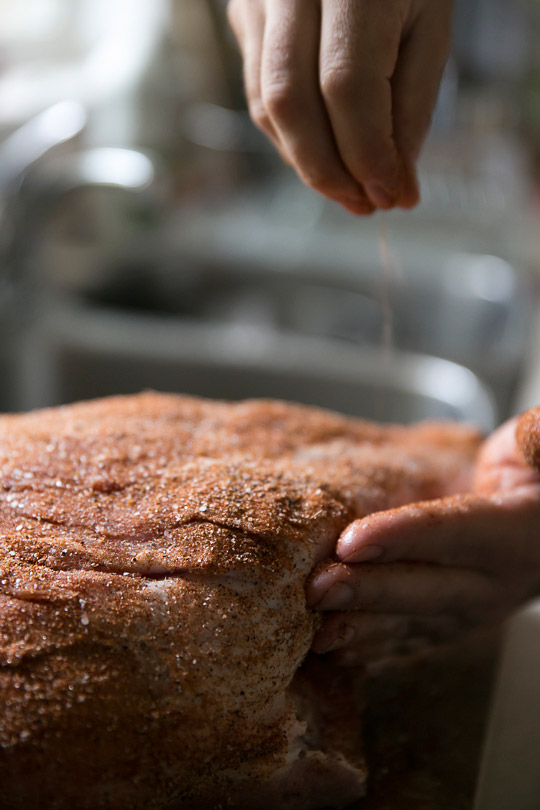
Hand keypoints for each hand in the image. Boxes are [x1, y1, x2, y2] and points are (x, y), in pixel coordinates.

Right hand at [227, 0, 453, 213]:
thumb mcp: (428, 26)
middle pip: (290, 101)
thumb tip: (395, 187)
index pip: (346, 84)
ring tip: (349, 189)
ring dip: (307, 162)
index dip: (365, 151)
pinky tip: (323, 155)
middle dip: (327, 171)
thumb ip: (412, 109)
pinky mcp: (243, 16)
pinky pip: (258, 94)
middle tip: (363, 205)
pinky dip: (292, 138)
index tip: (389, 193)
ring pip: (266, 106)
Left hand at [306, 412, 539, 657]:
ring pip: (411, 622)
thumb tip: (530, 432)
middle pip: (425, 588)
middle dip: (367, 591)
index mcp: (517, 531)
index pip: (451, 530)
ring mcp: (474, 611)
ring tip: (312, 629)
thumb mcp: (539, 446)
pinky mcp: (452, 625)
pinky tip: (330, 649)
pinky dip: (369, 648)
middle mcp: (496, 581)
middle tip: (316, 590)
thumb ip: (532, 439)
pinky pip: (409, 641)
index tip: (350, 541)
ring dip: (360, 627)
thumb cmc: (531, 477)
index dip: (401, 536)